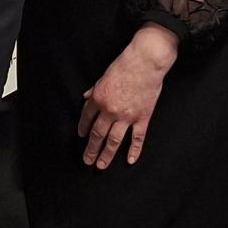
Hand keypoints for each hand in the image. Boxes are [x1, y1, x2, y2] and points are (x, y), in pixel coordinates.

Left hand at [78, 25, 177, 169]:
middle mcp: (110, 110)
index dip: (83, 128)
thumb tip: (86, 97)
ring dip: (106, 155)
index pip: (86, 118)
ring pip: (113, 140)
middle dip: (91, 149)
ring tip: (100, 165)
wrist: (145, 62)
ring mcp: (126, 116)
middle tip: (87, 160)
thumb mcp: (104, 76)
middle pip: (97, 134)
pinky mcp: (142, 117)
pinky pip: (137, 138)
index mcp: (98, 98)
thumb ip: (95, 89)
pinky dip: (134, 150)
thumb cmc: (124, 65)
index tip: (81, 136)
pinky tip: (130, 160)